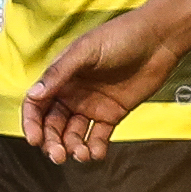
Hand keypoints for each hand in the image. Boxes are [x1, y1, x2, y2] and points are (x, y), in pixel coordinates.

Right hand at [22, 10, 182, 162]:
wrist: (158, 39)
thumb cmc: (120, 36)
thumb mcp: (86, 50)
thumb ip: (60, 72)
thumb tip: (34, 95)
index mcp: (61, 78)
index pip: (37, 105)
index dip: (32, 124)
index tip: (34, 140)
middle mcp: (73, 94)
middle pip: (53, 125)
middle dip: (53, 142)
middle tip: (59, 155)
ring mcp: (92, 106)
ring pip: (74, 134)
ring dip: (74, 148)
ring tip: (82, 154)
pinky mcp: (112, 114)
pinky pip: (99, 136)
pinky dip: (95, 148)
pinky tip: (97, 153)